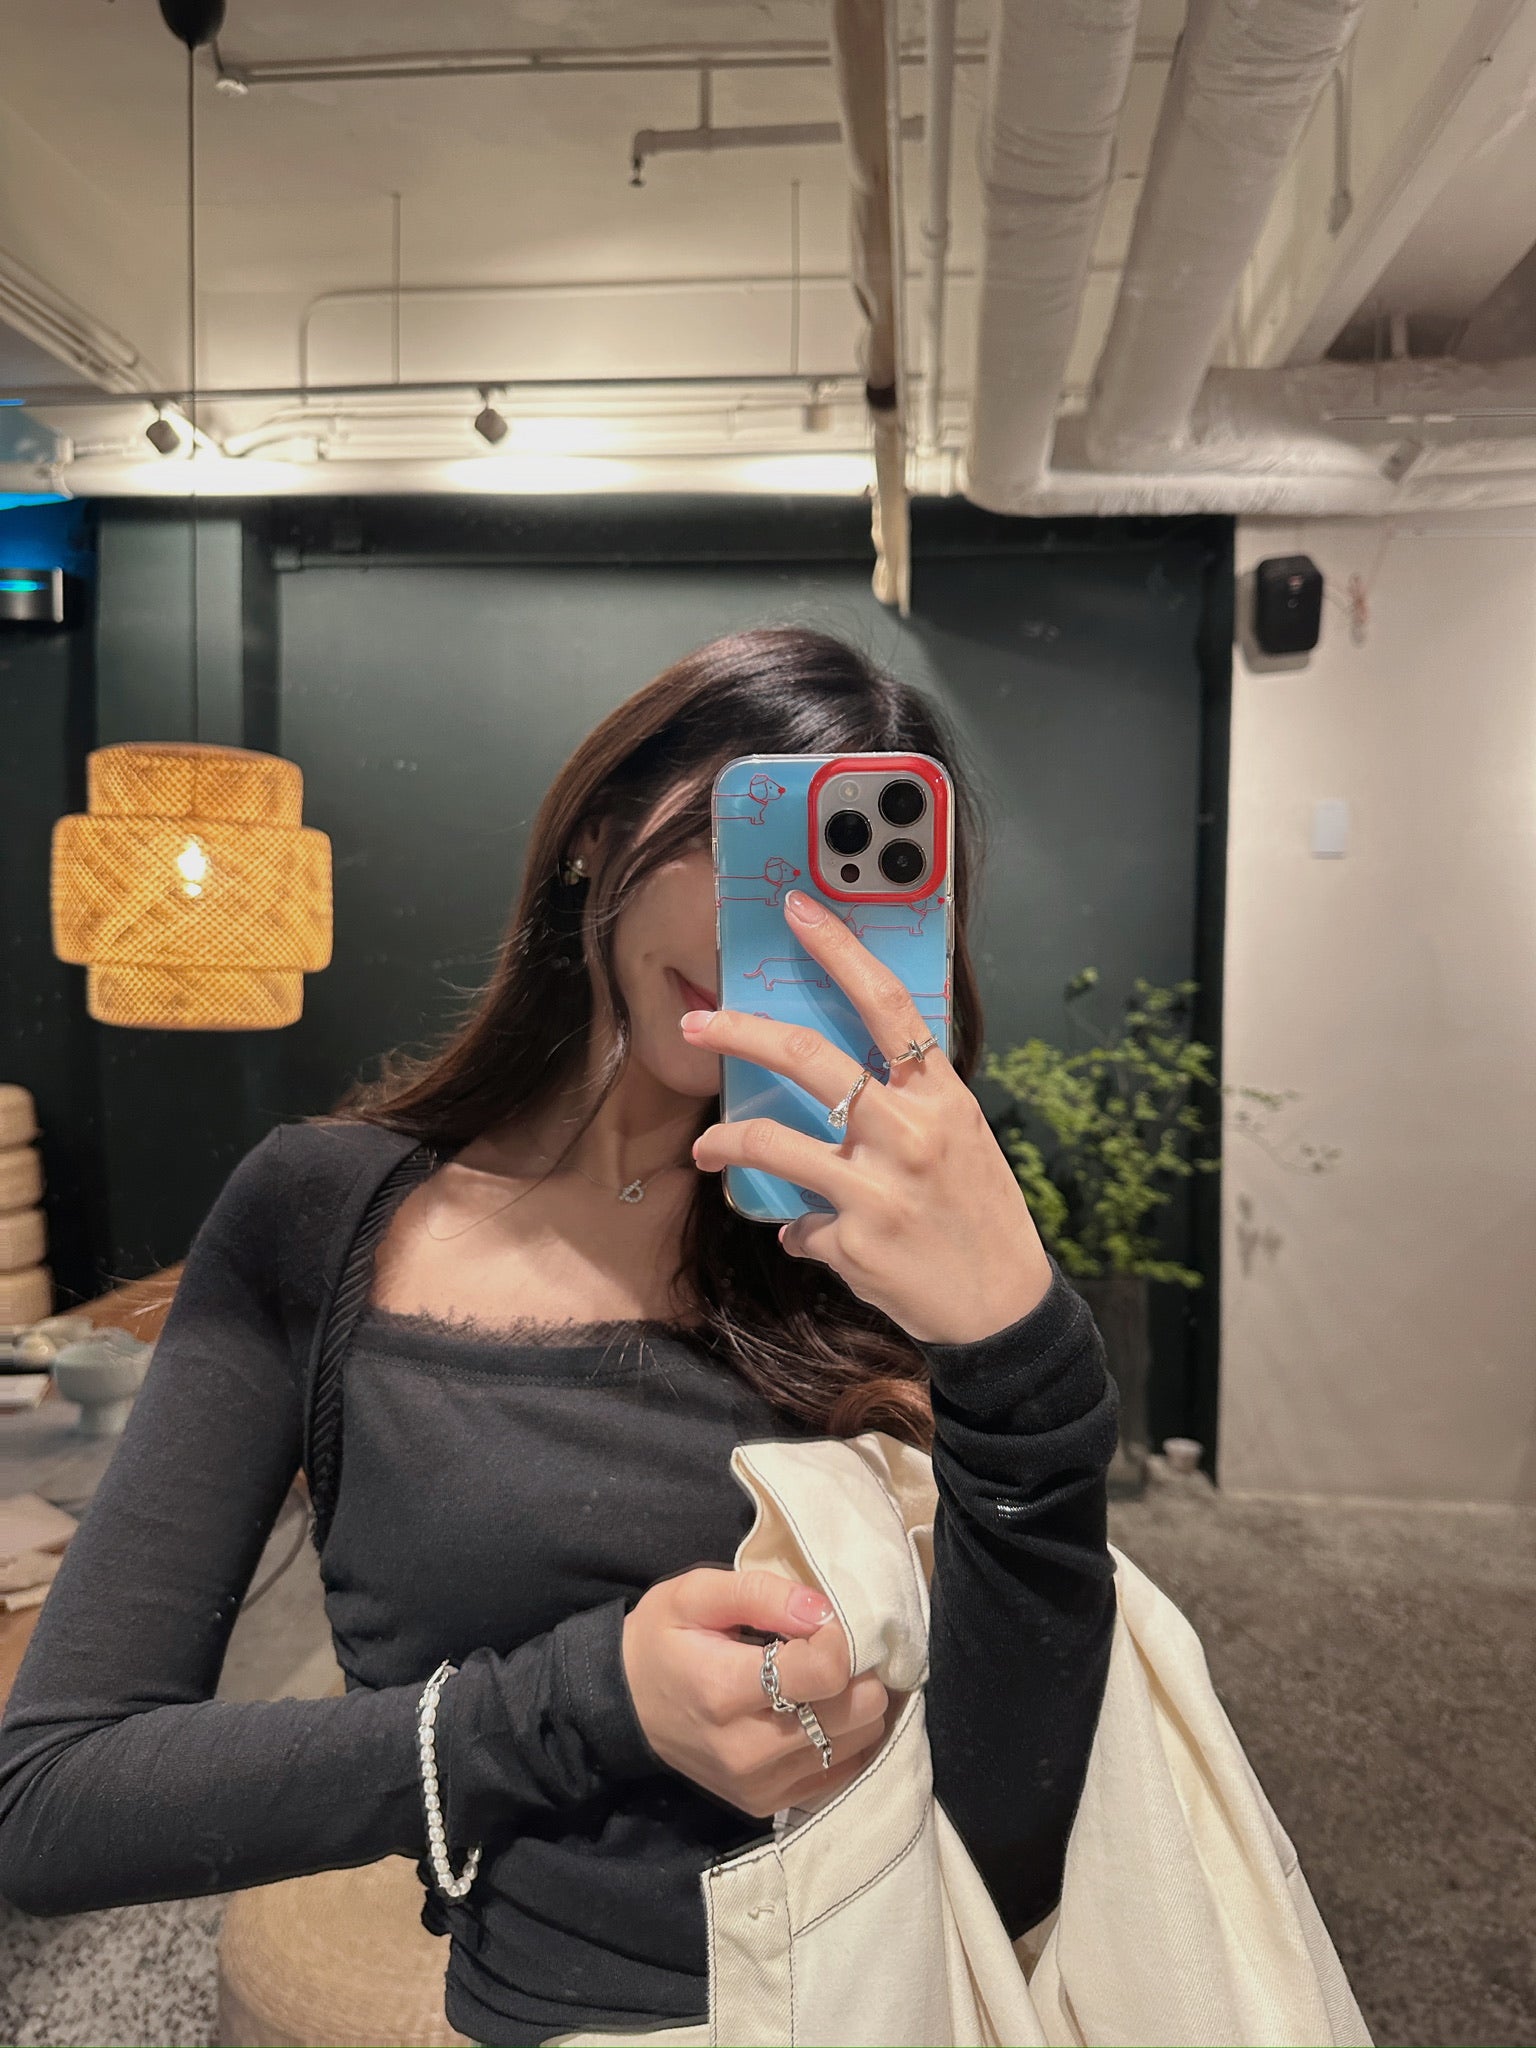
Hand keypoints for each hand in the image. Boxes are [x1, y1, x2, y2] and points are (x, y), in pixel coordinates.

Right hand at [621, 1566, 891, 1818]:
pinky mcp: (767, 1803)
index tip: (819, 1623)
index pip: (826, 1671)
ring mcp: (759, 1784)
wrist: (625, 1706)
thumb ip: (760, 1594)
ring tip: (826, 1679)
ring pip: (859, 1742)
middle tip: (830, 1650)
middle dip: (858, 1672)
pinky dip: (846, 1738)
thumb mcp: (695, 1594)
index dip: (838, 1637)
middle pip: (856, 1712)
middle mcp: (747, 1749)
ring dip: (858, 1704)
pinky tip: (821, 1712)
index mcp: (725, 1690)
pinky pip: (843, 1771)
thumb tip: (823, 1611)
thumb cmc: (663, 1639)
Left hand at [685, 888, 1052, 1344]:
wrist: (1003, 1307)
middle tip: (697, 1024)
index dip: (839, 951)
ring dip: (726, 1141)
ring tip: (705, 1148)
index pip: (886, 1003)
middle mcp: (909, 1132)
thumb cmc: (980, 1213)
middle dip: (739, 1033)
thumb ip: (908, 1101)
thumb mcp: (962, 1138)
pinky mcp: (852, 1242)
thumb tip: (842, 1080)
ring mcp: (877, 1188)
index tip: (798, 910)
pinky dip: (798, 1228)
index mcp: (941, 1095)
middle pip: (808, 1059)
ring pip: (773, 1140)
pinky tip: (808, 1236)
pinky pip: (798, 1222)